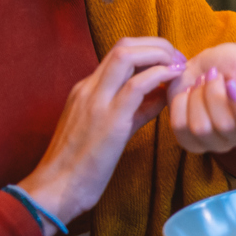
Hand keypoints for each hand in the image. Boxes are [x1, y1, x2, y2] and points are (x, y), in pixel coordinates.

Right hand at [21, 38, 184, 225]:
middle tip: (180, 60)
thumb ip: (136, 109)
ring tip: (180, 67)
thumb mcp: (112, 129)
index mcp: (86, 90)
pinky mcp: (109, 120)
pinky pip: (137, 85)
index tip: (171, 62)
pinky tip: (174, 81)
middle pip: (124, 46)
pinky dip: (160, 75)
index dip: (150, 50)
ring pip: (127, 55)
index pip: (120, 53)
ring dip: (161, 54)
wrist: (55, 190)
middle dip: (158, 45)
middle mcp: (88, 88)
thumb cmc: (82, 166)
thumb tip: (162, 96)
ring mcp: (96, 101)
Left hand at [168, 44, 235, 153]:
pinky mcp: (190, 141)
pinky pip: (179, 127)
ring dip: (196, 97)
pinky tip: (188, 93)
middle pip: (224, 126)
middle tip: (214, 74)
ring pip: (200, 128)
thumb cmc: (235, 66)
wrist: (207, 65)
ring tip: (201, 82)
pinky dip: (181, 103)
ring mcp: (214, 144)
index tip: (231, 82)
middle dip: (214, 92)